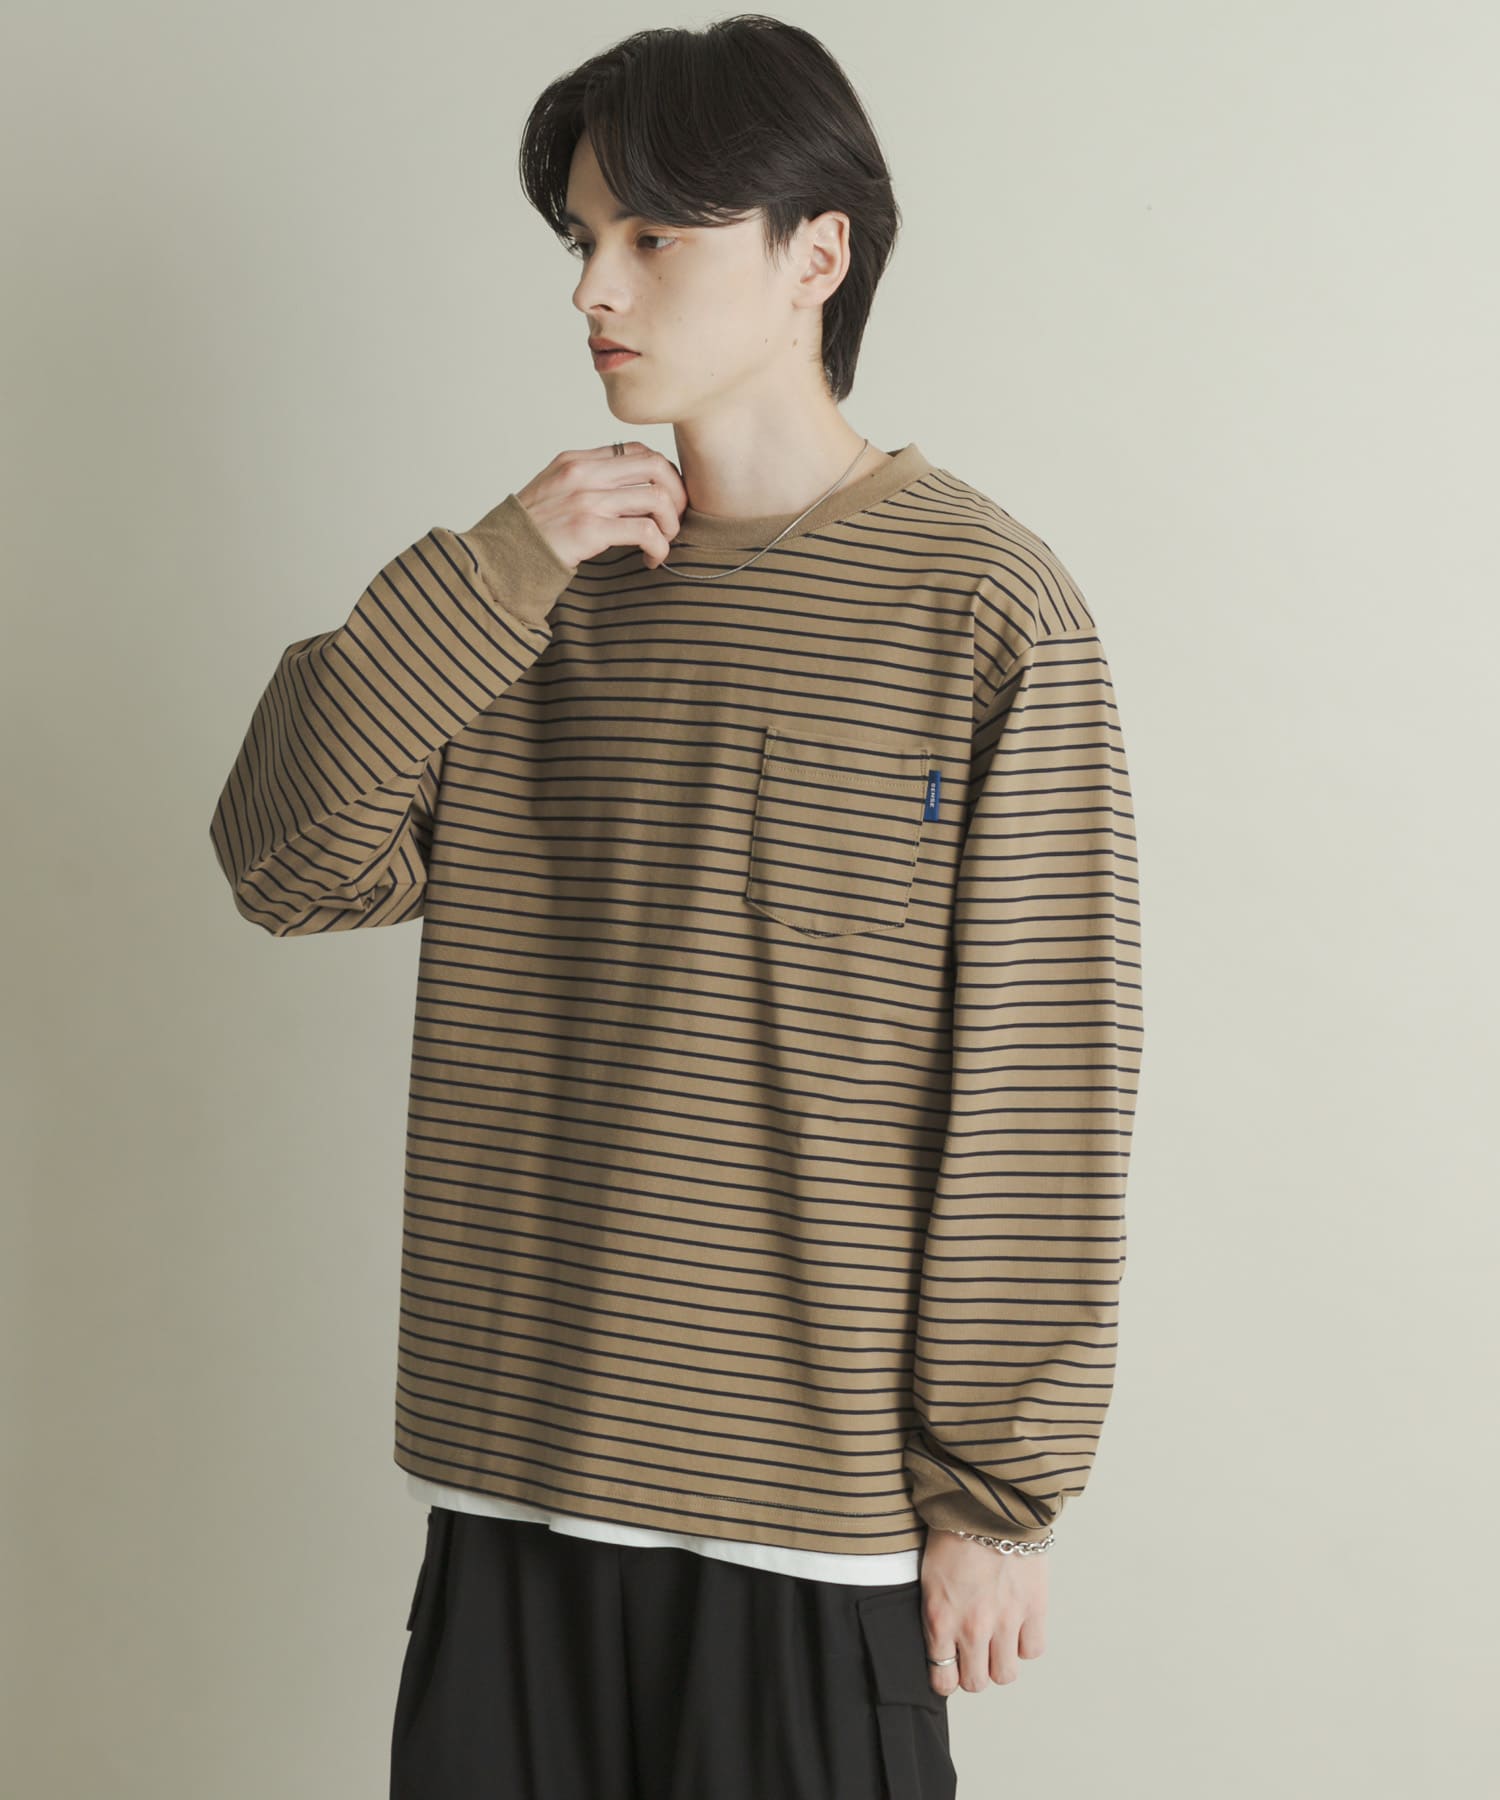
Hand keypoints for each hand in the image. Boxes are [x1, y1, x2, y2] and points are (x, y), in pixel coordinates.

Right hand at [515, 441, 687, 571]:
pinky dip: (659, 547)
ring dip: (670, 525)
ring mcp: (586, 500)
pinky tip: (651, 559)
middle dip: (677, 495)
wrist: (500, 557)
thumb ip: (586, 482)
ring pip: (657, 497)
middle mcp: (583, 473)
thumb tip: (628, 489)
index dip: (662, 474)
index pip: (637, 450)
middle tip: (674, 521)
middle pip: (656, 466)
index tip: (665, 500)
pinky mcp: (589, 529)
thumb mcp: (554, 491)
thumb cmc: (530, 533)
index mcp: (576, 460)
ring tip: (662, 544)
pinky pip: (645, 531)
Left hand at [918, 1528, 1048, 1695]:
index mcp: (940, 1619)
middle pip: (976, 1683)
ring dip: (1000, 1662)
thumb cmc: (951, 1532)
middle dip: (973, 1672)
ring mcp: (1006, 1620)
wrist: (986, 1502)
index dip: (946, 1678)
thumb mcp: (928, 1576)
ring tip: (997, 1642)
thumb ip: (936, 1614)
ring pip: (1006, 1674)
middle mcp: (972, 1628)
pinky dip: (1025, 1643)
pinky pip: (1033, 1649)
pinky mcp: (1033, 1607)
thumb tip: (942, 1640)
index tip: (949, 1667)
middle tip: (974, 1653)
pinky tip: (1017, 1625)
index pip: (943, 1681)